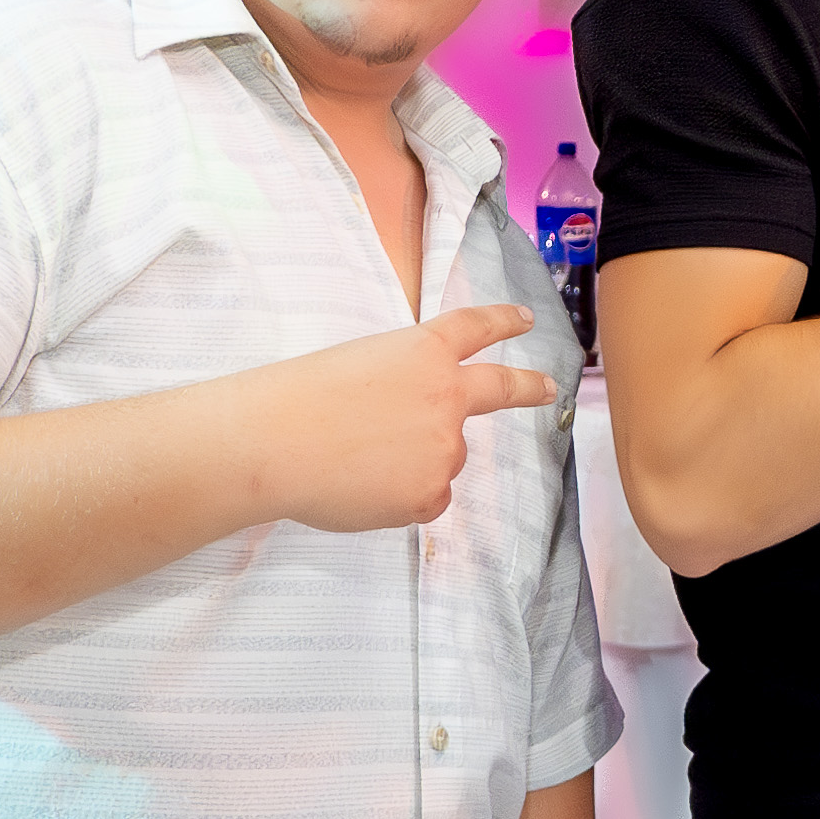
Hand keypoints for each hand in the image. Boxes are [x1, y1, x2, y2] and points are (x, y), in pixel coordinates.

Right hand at [275, 302, 560, 531]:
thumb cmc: (298, 401)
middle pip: (501, 387)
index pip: (475, 328)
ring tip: (355, 459)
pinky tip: (361, 486)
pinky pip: (425, 499)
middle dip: (529, 386)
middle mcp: (448, 396)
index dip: (503, 321)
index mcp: (424, 352)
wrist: (273, 443)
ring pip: (441, 459)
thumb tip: (415, 431)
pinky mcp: (432, 494)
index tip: (525, 319)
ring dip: (412, 462)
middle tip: (547, 387)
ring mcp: (445, 447)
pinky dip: (398, 497)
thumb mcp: (360, 366)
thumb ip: (403, 387)